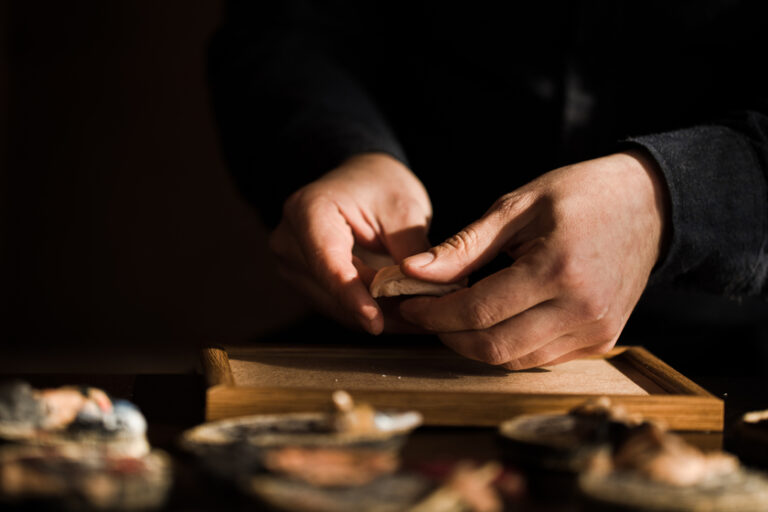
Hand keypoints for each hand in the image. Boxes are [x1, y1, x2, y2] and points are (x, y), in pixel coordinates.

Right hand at [269, 153, 431, 333]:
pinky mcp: (304, 280)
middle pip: (330, 290)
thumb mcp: (404, 210)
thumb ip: (410, 252)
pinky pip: (336, 305)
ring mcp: (291, 263)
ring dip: (376, 316)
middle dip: (376, 310)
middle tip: (421, 321)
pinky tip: (399, 314)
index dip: (352, 297)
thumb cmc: (381, 185)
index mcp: (308, 210)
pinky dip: (368, 311)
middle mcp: (289, 239)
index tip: (375, 322)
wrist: (362, 179)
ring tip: (416, 318)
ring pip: (334, 305)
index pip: (327, 263)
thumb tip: (421, 296)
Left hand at [398, 150, 668, 368]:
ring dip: (475, 344)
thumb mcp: (518, 205)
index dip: (435, 313)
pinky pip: (540, 358)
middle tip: (425, 312)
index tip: (409, 302)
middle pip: (494, 347)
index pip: (479, 311)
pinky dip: (507, 346)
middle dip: (448, 334)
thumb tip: (415, 270)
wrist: (648, 206)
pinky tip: (492, 321)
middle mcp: (581, 309)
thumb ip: (465, 245)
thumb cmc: (580, 195)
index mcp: (557, 268)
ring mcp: (596, 331)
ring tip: (454, 315)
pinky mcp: (601, 341)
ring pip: (514, 360)